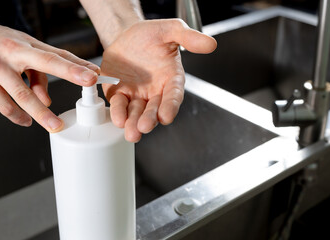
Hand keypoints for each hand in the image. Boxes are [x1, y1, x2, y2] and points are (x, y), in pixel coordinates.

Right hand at [0, 16, 99, 131]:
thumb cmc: (2, 42)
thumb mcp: (25, 49)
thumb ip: (41, 72)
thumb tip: (47, 101)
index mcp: (23, 46)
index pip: (54, 57)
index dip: (74, 68)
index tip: (93, 75)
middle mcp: (8, 56)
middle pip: (36, 75)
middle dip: (61, 87)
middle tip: (75, 104)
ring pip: (20, 97)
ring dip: (40, 113)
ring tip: (55, 125)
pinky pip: (3, 106)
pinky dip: (18, 116)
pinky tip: (27, 121)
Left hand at [100, 19, 216, 141]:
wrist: (126, 35)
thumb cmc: (150, 35)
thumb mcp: (170, 30)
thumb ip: (188, 37)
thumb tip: (211, 44)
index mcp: (171, 79)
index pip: (173, 95)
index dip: (170, 106)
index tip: (166, 116)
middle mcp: (155, 91)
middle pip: (154, 109)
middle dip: (150, 119)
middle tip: (145, 126)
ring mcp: (137, 95)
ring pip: (137, 113)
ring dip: (134, 123)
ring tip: (132, 132)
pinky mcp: (120, 95)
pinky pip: (119, 105)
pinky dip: (118, 113)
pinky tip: (119, 119)